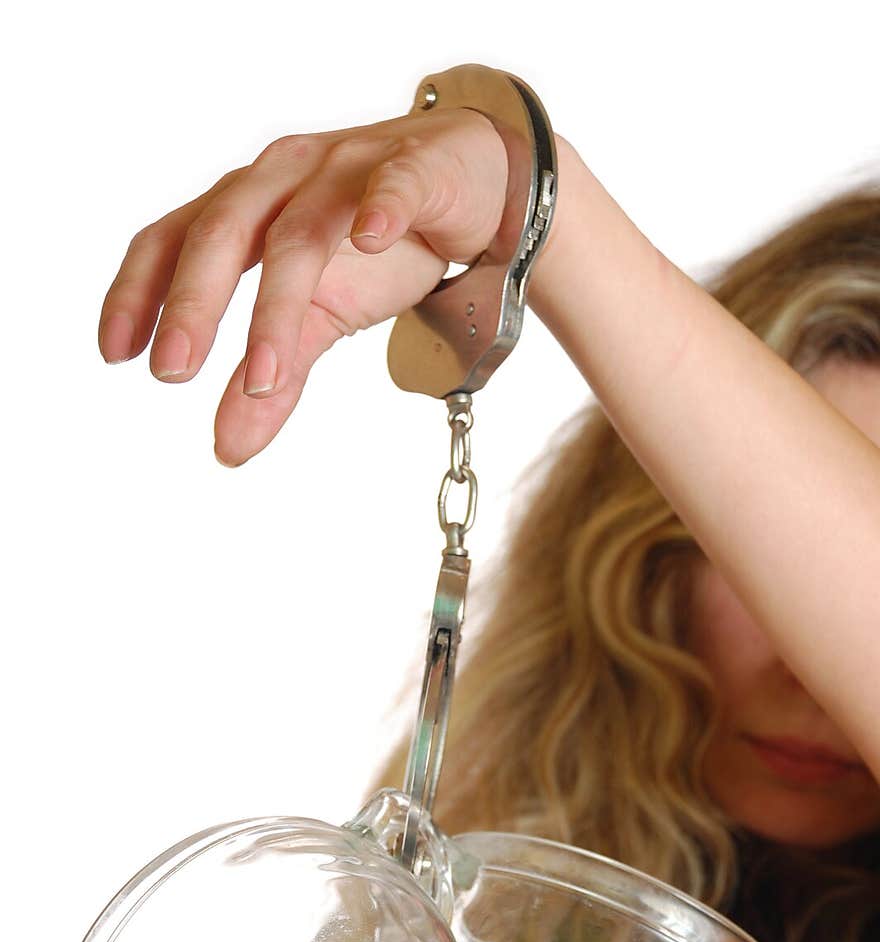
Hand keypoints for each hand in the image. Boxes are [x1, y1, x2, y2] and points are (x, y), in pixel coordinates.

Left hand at [98, 110, 508, 465]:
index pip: (172, 239)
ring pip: (301, 230)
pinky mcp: (416, 167)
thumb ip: (275, 376)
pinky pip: (393, 184)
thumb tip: (227, 448)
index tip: (116, 354)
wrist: (478, 188)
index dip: (138, 292)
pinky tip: (371, 241)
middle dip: (191, 304)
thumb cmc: (382, 243)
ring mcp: (348, 167)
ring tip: (267, 371)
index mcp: (247, 209)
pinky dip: (381, 210)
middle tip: (171, 373)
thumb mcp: (322, 317)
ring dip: (277, 304)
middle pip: (223, 232)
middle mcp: (283, 179)